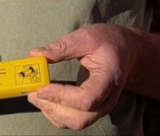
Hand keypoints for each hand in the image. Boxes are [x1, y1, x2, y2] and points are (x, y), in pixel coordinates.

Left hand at [27, 24, 142, 130]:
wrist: (127, 51)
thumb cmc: (108, 42)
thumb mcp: (87, 37)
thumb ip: (62, 46)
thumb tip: (35, 54)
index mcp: (108, 79)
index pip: (86, 98)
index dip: (61, 96)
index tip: (41, 87)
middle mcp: (107, 100)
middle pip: (80, 118)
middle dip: (53, 107)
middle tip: (33, 92)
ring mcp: (100, 108)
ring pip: (75, 122)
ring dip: (52, 112)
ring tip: (35, 94)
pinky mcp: (92, 109)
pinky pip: (73, 120)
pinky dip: (56, 113)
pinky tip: (45, 98)